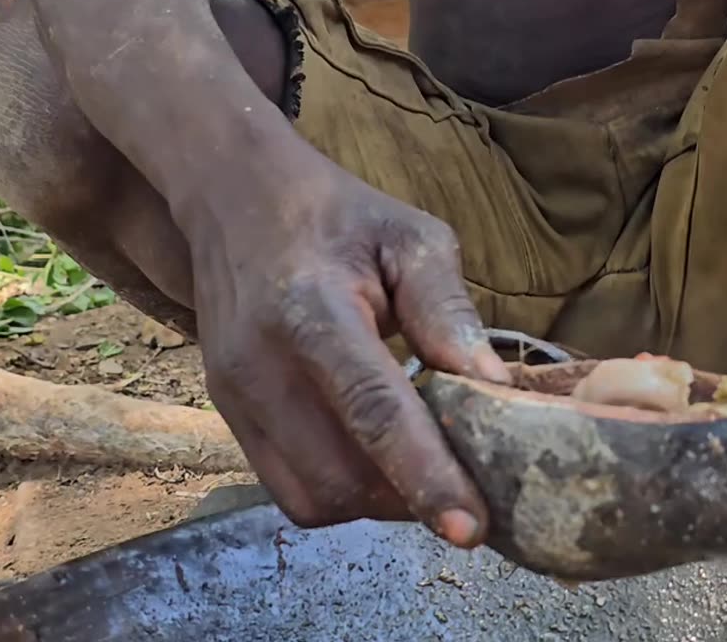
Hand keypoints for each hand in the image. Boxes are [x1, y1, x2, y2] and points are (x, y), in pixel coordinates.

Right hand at [186, 135, 508, 544]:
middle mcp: (260, 365)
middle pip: (340, 475)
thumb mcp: (411, 237)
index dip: (424, 474)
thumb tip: (497, 392)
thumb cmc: (340, 216)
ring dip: (378, 503)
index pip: (371, 411)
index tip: (470, 526)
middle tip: (467, 483)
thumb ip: (449, 311)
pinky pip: (290, 491)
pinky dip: (343, 493)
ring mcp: (234, 397)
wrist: (237, 200)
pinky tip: (377, 458)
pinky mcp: (228, 417)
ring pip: (313, 498)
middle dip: (410, 498)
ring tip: (423, 469)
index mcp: (312, 311)